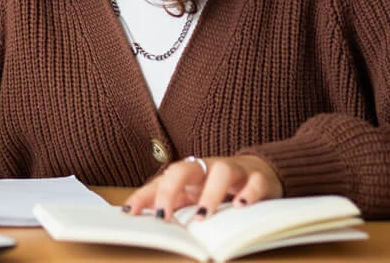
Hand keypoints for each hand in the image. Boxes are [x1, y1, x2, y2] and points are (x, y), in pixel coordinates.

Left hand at [124, 155, 283, 220]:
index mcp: (189, 174)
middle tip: (164, 216)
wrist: (260, 170)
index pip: (161, 181)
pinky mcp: (259, 178)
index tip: (130, 212)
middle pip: (184, 168)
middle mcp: (208, 169)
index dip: (144, 196)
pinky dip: (249, 193)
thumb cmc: (219, 187)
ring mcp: (234, 171)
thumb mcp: (195, 196)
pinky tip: (241, 206)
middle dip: (170, 189)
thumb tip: (146, 220)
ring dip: (210, 194)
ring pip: (222, 172)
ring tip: (203, 216)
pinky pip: (255, 182)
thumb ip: (174, 205)